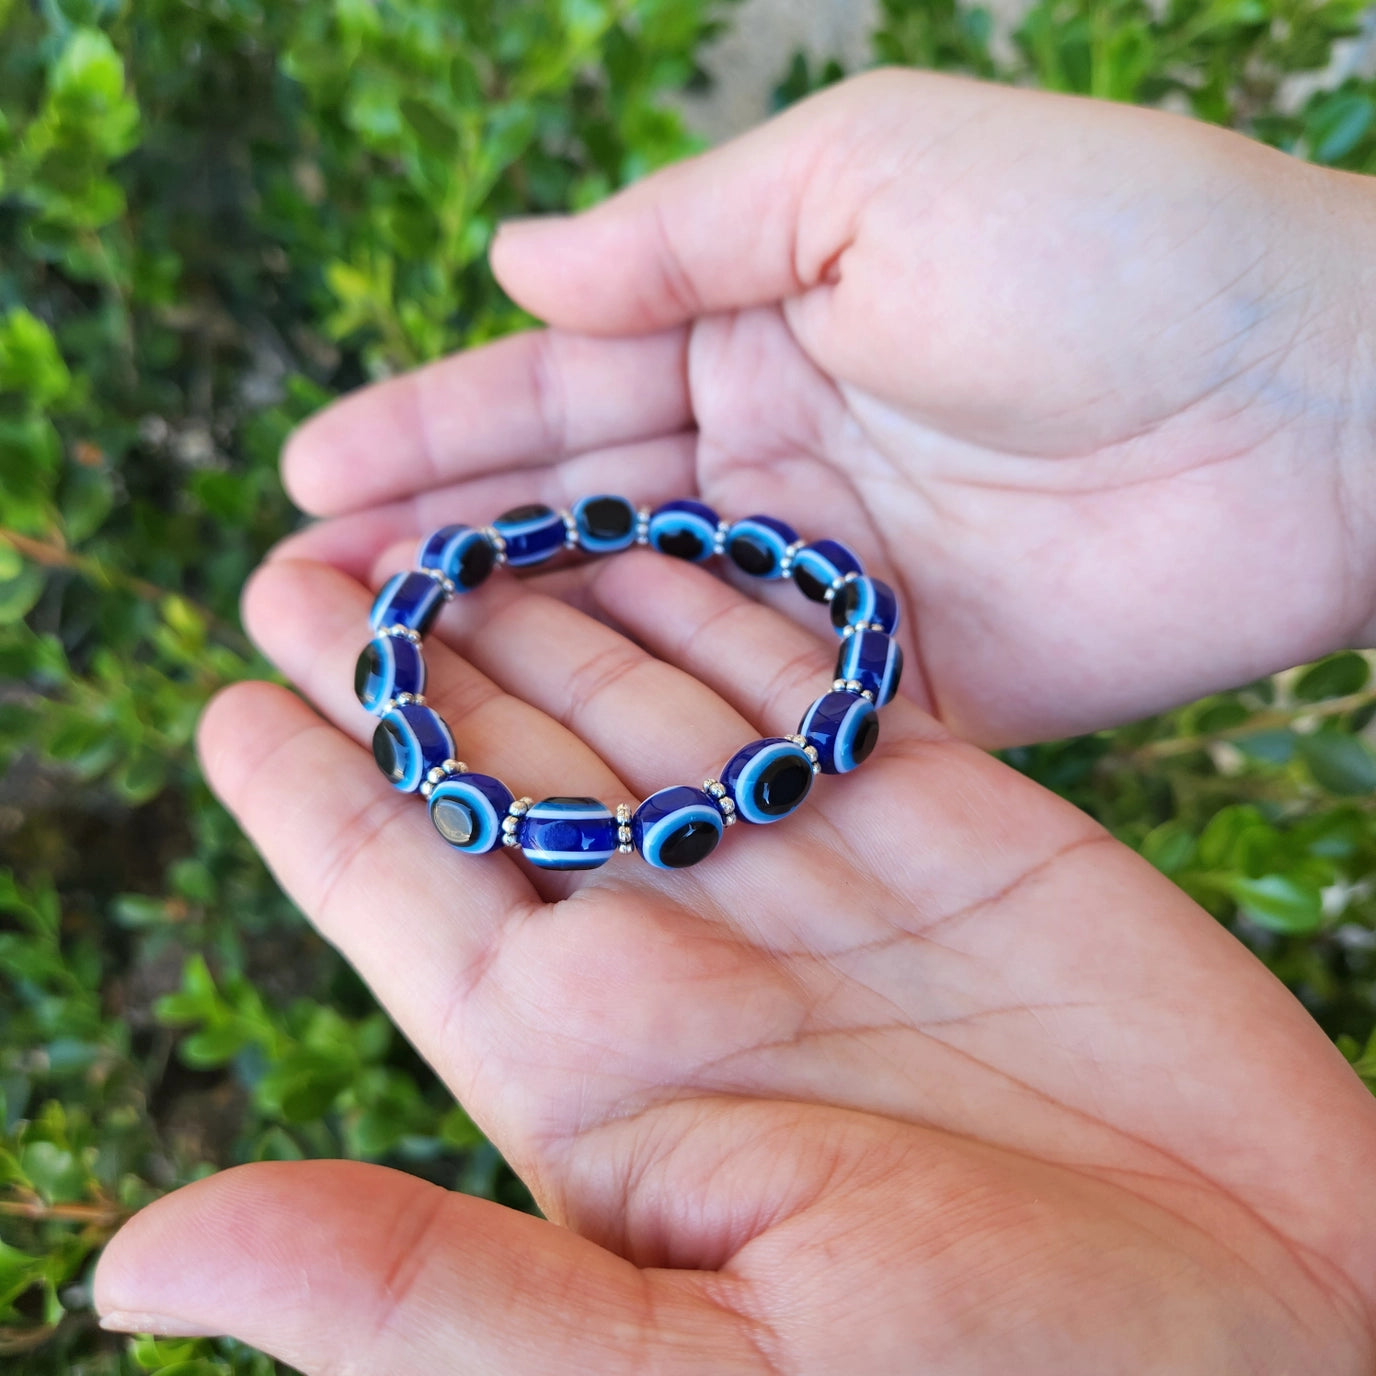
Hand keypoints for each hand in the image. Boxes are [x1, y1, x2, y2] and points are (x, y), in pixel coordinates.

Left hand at [94, 548, 1375, 1371]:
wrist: (1278, 1358)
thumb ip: (419, 1299)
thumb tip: (146, 1258)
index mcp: (591, 1070)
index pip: (407, 890)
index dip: (313, 790)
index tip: (231, 694)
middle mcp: (687, 952)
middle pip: (507, 760)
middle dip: (405, 659)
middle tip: (307, 558)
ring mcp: (820, 877)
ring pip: (646, 696)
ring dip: (548, 608)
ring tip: (455, 517)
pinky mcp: (954, 821)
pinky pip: (812, 681)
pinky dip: (733, 604)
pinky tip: (657, 541)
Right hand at [273, 67, 1375, 748]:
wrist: (1316, 405)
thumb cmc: (1107, 248)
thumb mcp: (874, 177)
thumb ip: (688, 231)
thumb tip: (516, 262)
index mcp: (763, 328)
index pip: (564, 390)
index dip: (433, 430)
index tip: (310, 471)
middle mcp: (779, 461)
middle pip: (577, 519)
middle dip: (437, 550)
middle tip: (300, 594)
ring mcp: (833, 584)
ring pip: (641, 627)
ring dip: (513, 653)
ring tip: (379, 679)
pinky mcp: (900, 689)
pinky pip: (751, 716)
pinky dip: (654, 736)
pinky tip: (547, 763)